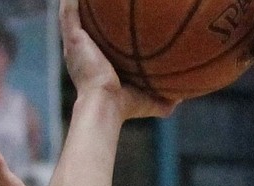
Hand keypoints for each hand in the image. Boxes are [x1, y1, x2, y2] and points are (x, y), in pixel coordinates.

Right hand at [58, 0, 173, 118]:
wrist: (105, 106)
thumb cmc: (125, 107)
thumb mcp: (149, 100)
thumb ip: (165, 97)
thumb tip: (183, 94)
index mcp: (97, 62)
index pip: (103, 40)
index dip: (109, 29)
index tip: (121, 19)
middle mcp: (84, 50)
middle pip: (88, 22)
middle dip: (94, 10)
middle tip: (107, 0)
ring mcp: (75, 43)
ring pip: (75, 12)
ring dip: (82, 1)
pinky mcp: (72, 37)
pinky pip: (69, 10)